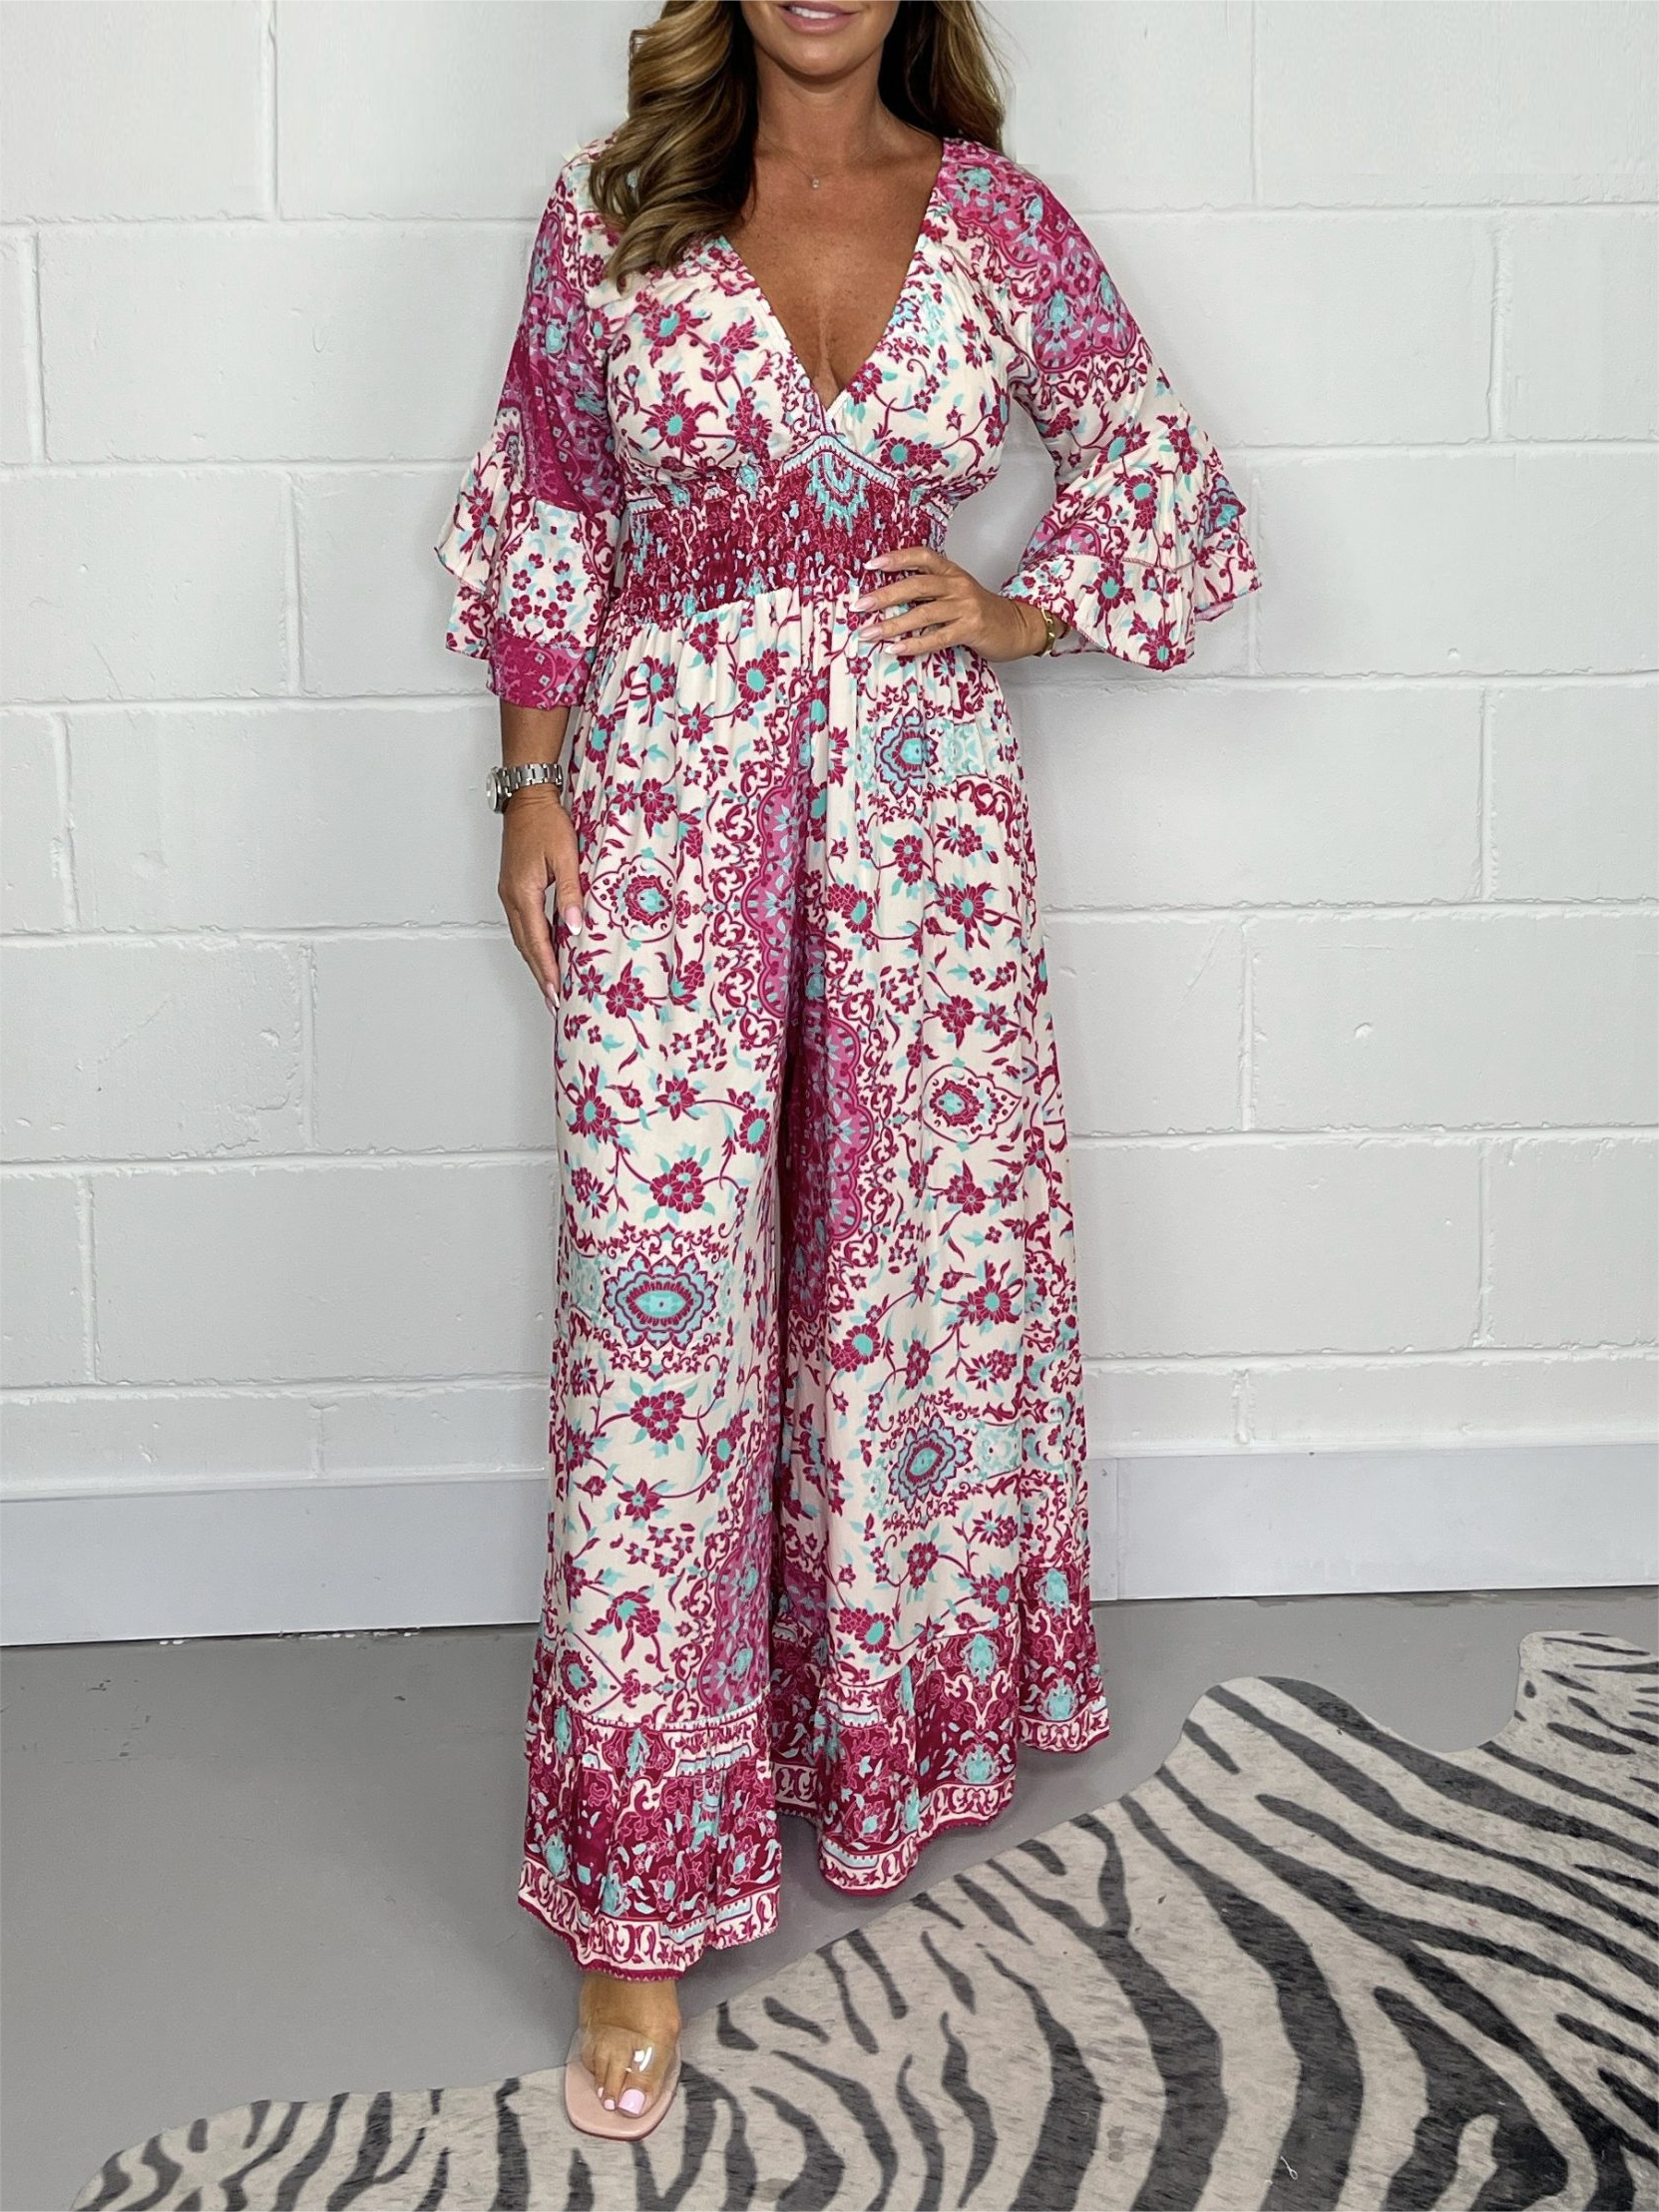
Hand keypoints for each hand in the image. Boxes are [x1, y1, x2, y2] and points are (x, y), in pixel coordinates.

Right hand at [499, 787, 581, 1005]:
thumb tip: (574, 927)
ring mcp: (509, 892)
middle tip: (553, 999)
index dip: (547, 969)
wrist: (527, 798)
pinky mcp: (513, 887)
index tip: (556, 991)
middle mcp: (511, 897)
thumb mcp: (566, 857)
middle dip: (540, 974)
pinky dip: (532, 942)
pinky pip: (522, 923)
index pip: (536, 941)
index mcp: (523, 893)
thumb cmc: (546, 822)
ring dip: (535, 961)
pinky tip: (545, 950)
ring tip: (549, 982)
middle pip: (525, 946)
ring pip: (522, 937)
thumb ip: (571, 893)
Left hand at [851, 547, 1051, 662]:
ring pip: (923, 613)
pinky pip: (938, 637)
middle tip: (860, 606)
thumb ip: (930, 591)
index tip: (870, 565)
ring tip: (869, 634)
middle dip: (885, 595)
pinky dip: (915, 644)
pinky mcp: (971, 630)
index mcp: (952, 572)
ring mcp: (965, 607)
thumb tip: (889, 599)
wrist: (1018, 626)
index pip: (922, 557)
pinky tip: (896, 649)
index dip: (896, 558)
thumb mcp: (957, 592)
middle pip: (917, 585)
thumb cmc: (982, 611)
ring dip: (893, 624)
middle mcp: (957, 585)